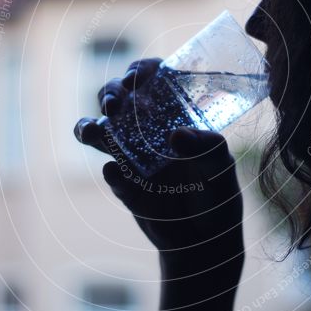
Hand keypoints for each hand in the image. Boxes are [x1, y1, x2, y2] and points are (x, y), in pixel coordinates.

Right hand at [74, 59, 244, 277]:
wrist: (206, 239)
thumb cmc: (218, 192)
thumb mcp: (221, 164)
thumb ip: (207, 147)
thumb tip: (176, 135)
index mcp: (171, 114)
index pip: (150, 81)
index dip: (139, 71)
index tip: (137, 75)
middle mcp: (147, 131)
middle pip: (116, 100)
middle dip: (110, 94)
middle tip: (116, 103)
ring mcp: (131, 158)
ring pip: (98, 134)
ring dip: (88, 128)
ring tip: (94, 131)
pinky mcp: (126, 187)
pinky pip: (112, 176)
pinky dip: (111, 174)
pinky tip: (115, 173)